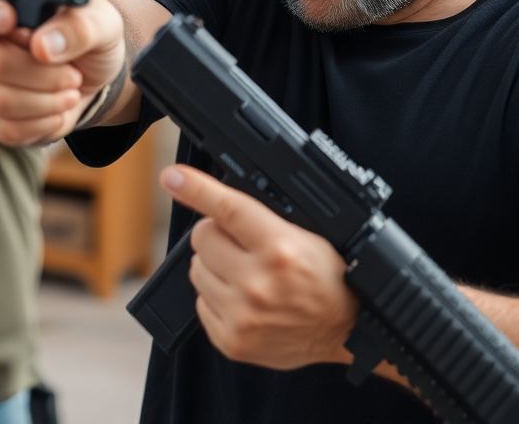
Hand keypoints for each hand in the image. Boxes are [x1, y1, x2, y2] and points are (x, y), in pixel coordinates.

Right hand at [0, 0, 125, 145]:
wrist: (91, 77)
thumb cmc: (88, 39)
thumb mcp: (100, 24)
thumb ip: (77, 28)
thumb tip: (42, 45)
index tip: (9, 21)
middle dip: (38, 74)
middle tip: (71, 74)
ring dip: (44, 102)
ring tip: (69, 91)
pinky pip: (2, 128)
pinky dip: (39, 124)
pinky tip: (56, 112)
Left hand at [161, 164, 358, 369]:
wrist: (346, 330)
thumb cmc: (330, 279)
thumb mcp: (310, 236)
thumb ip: (265, 218)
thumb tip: (220, 197)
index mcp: (280, 249)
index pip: (228, 209)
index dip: (197, 189)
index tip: (173, 177)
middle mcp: (258, 283)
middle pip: (202, 238)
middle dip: (216, 234)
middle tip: (240, 243)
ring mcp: (242, 315)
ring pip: (197, 270)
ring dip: (214, 267)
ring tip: (245, 274)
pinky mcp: (231, 340)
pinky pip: (200, 303)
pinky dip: (216, 298)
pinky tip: (243, 299)